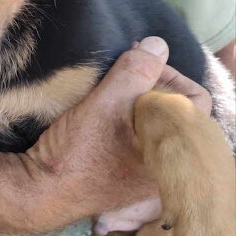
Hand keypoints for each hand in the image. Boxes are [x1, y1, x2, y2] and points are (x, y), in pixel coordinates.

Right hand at [25, 36, 171, 221]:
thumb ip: (135, 72)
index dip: (166, 73)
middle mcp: (167, 166)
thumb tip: (158, 45)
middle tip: (120, 73)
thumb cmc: (78, 151)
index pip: (194, 99)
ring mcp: (147, 173)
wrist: (42, 190)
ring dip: (135, 100)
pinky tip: (103, 113)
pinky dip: (126, 119)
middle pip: (173, 110)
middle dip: (149, 85)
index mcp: (173, 153)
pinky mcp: (126, 174)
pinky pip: (139, 137)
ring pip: (153, 122)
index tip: (134, 64)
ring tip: (110, 90)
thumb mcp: (105, 105)